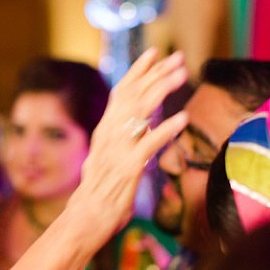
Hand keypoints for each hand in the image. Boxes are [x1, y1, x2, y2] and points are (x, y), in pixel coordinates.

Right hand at [70, 48, 188, 238]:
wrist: (85, 217)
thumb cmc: (101, 191)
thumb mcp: (109, 157)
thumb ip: (123, 139)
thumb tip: (141, 125)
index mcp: (106, 129)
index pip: (121, 91)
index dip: (138, 70)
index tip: (155, 51)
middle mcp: (109, 133)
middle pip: (133, 95)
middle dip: (157, 73)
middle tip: (179, 56)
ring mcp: (117, 149)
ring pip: (140, 112)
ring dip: (162, 90)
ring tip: (183, 74)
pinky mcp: (127, 168)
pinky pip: (149, 144)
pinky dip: (166, 129)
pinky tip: (183, 118)